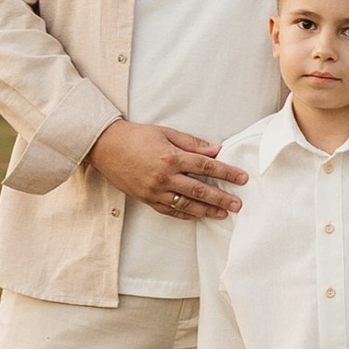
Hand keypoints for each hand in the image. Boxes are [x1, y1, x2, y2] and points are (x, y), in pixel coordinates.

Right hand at [88, 121, 248, 217]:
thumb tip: (216, 150)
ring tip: (223, 214)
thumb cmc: (137, 136)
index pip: (206, 167)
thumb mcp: (166, 133)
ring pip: (186, 205)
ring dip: (207, 211)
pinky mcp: (146, 199)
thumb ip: (192, 143)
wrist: (106, 147)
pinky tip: (198, 216)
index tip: (242, 178)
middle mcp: (164, 177)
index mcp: (171, 157)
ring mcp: (155, 191)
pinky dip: (186, 215)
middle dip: (222, 198)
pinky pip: (170, 211)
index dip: (227, 173)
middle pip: (200, 190)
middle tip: (238, 204)